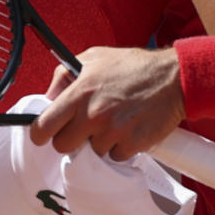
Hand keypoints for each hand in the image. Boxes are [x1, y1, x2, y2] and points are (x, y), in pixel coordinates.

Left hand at [30, 46, 184, 159]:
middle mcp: (93, 115)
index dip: (40, 134)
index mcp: (79, 93)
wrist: (174, 78)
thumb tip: (48, 97)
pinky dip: (120, 147)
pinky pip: (115, 156)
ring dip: (100, 141)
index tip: (44, 134)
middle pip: (63, 146)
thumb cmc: (133, 66)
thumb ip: (65, 75)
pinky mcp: (132, 144)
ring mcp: (113, 132)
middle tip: (84, 127)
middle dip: (71, 139)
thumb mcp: (93, 58)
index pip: (43, 126)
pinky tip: (129, 127)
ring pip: (92, 152)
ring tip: (115, 120)